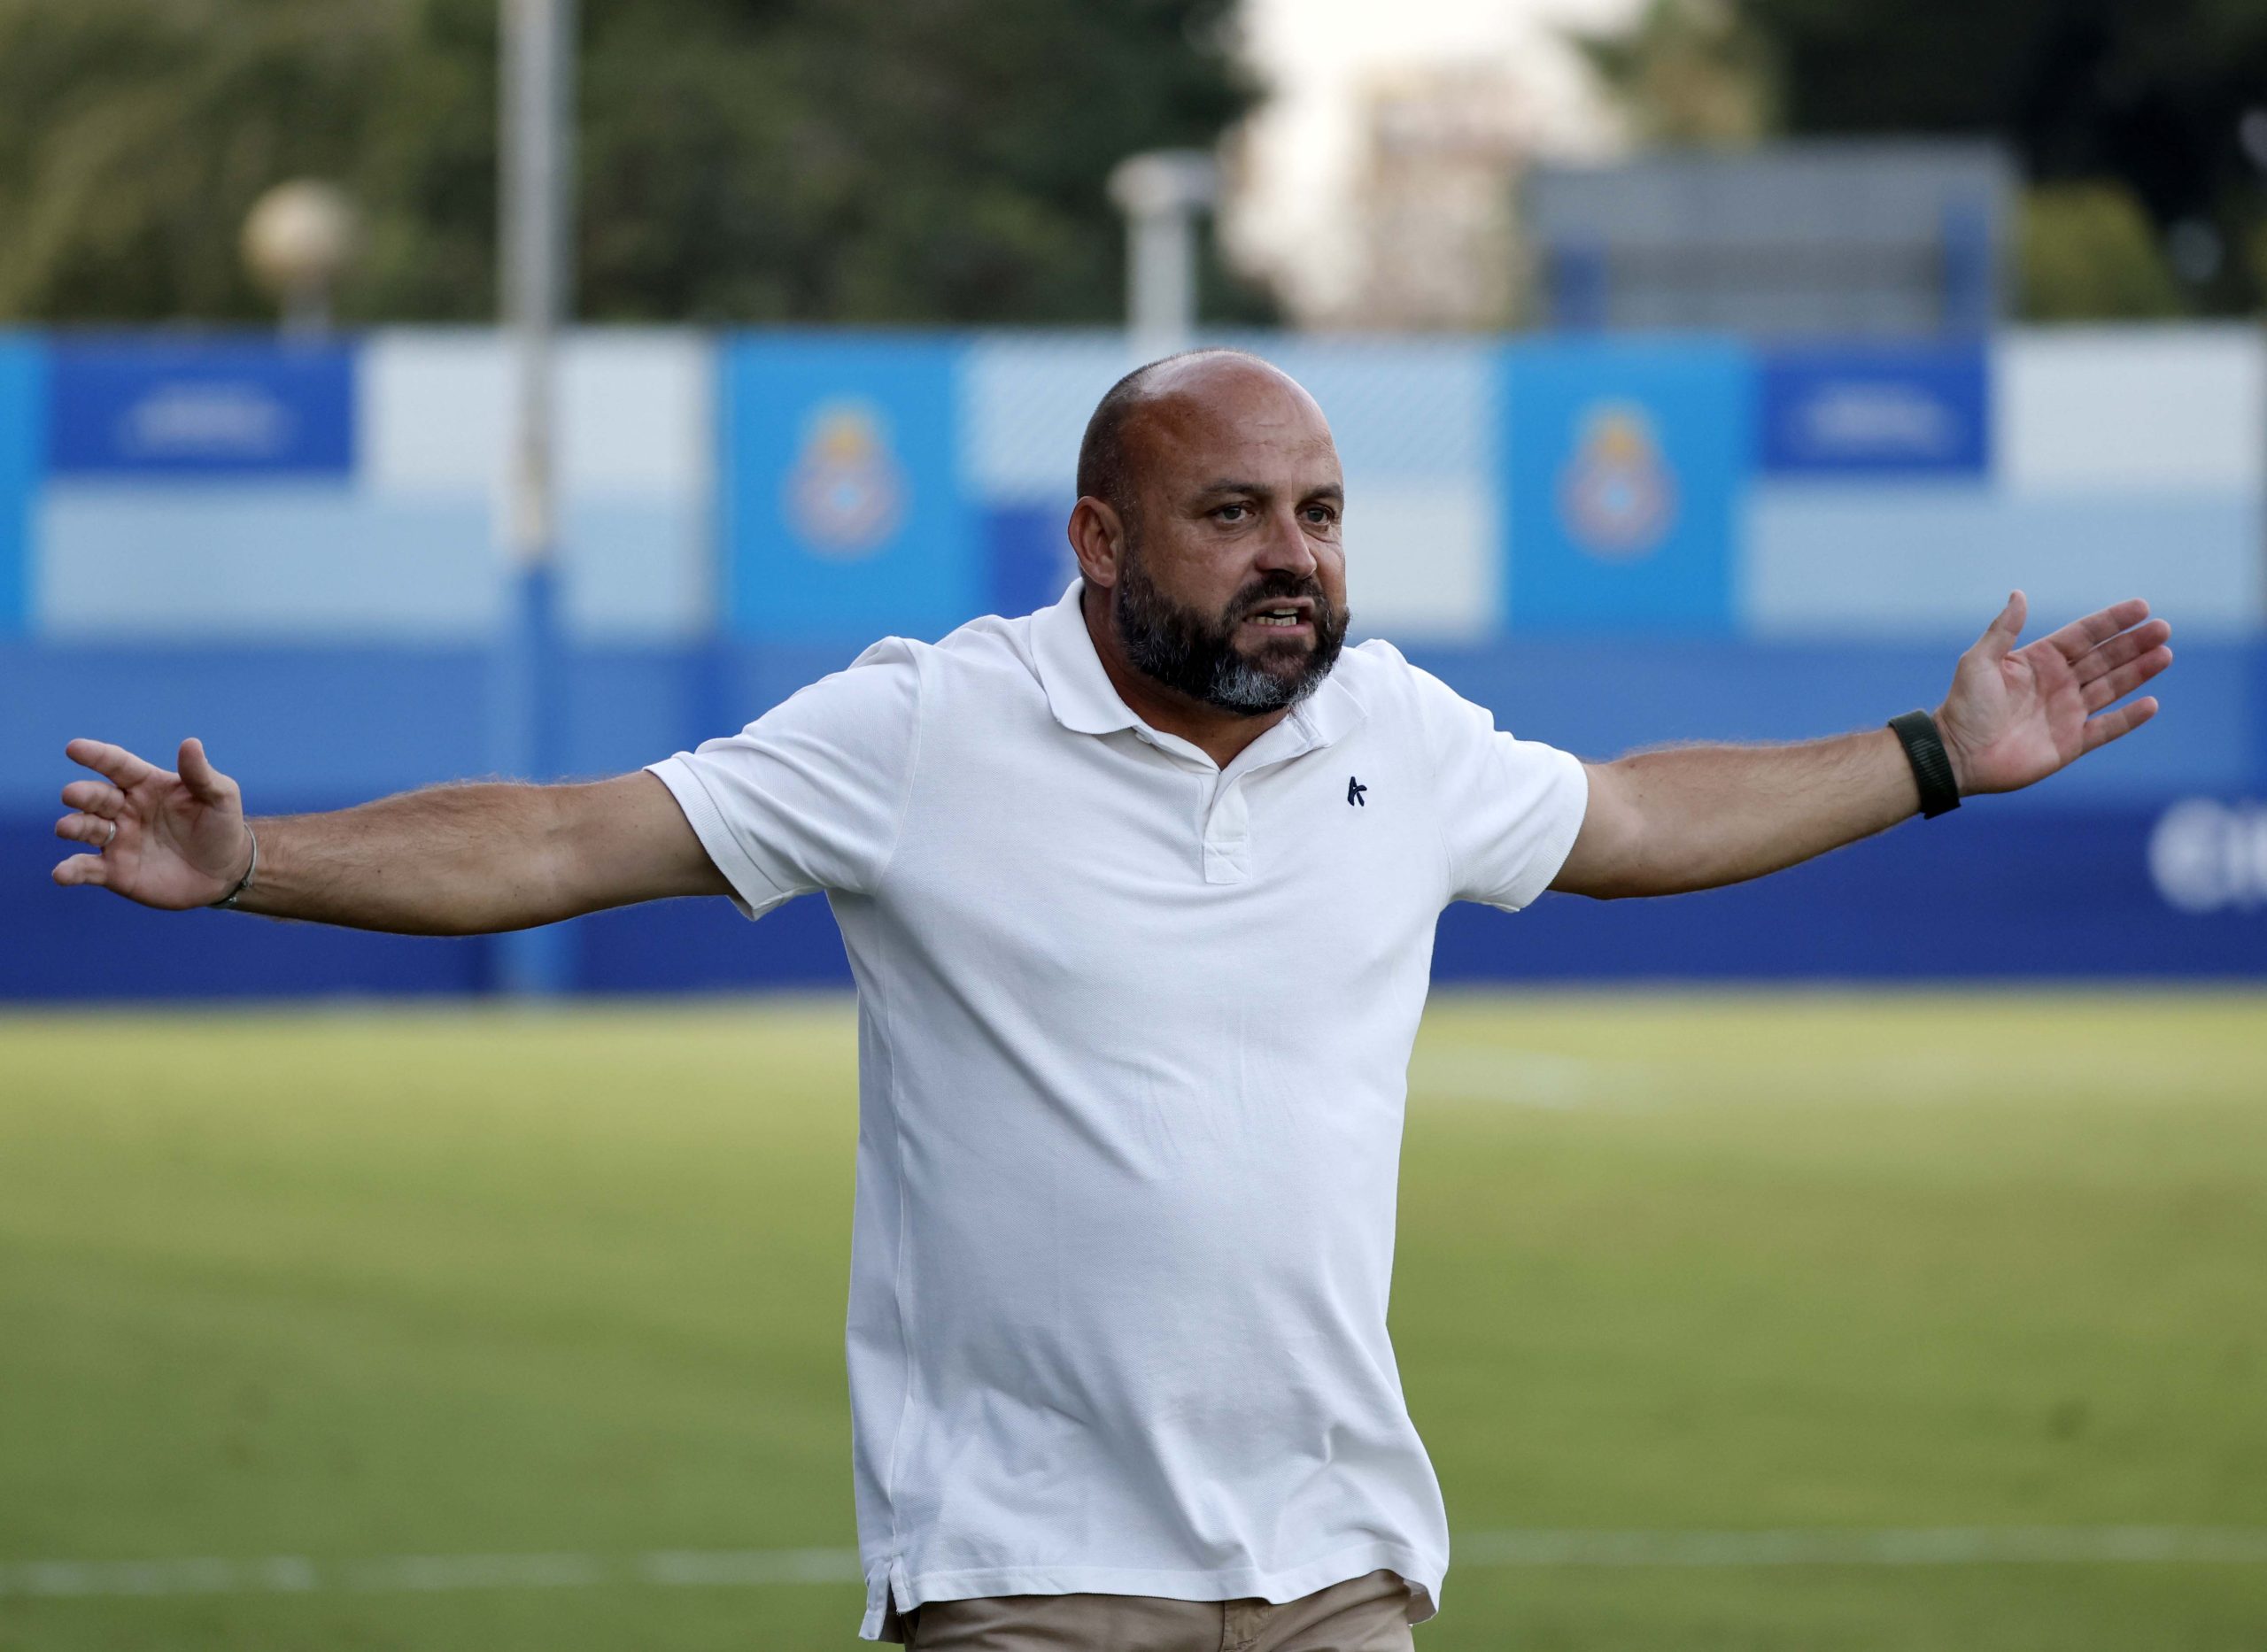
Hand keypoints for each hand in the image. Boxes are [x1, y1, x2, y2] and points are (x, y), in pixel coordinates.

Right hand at [52, 738, 255, 908]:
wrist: (225, 872)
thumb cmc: (221, 826)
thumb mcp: (220, 797)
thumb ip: (201, 774)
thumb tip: (190, 743)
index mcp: (146, 785)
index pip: (117, 765)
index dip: (96, 756)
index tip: (74, 748)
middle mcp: (124, 809)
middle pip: (96, 796)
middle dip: (81, 794)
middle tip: (72, 794)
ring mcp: (116, 840)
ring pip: (85, 828)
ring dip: (73, 826)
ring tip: (67, 828)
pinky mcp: (114, 870)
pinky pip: (87, 869)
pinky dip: (71, 871)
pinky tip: (62, 875)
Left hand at [1935, 592, 2170, 795]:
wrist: (1957, 754)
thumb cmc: (1963, 706)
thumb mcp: (1979, 662)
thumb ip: (2002, 630)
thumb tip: (2019, 594)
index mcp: (2039, 661)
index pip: (2084, 635)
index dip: (2112, 621)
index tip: (2141, 607)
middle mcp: (2058, 684)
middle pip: (2105, 658)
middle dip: (2134, 644)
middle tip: (2163, 629)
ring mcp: (2067, 713)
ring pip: (2112, 688)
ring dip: (2138, 672)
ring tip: (2165, 654)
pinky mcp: (2070, 743)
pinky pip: (2106, 728)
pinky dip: (2129, 718)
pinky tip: (2150, 703)